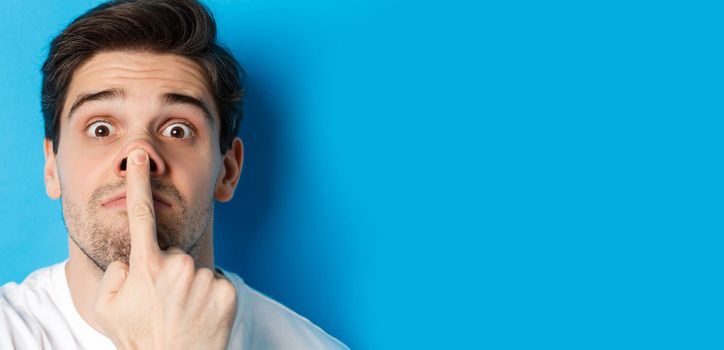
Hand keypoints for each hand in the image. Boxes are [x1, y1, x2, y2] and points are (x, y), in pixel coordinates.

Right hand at [92, 149, 236, 349]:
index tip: (142, 157)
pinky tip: (200, 314)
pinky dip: (209, 295)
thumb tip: (131, 257)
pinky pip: (216, 282)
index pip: (140, 215)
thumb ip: (114, 272)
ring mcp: (204, 278)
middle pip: (173, 254)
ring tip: (181, 312)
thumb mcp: (106, 306)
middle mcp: (178, 266)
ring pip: (195, 270)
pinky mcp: (227, 291)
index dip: (140, 182)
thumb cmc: (137, 337)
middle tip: (162, 303)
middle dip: (168, 271)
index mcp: (146, 265)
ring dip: (189, 285)